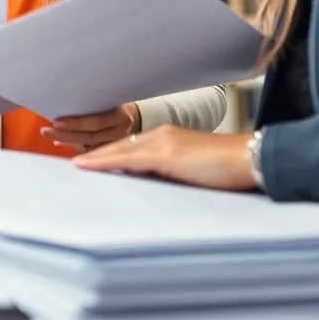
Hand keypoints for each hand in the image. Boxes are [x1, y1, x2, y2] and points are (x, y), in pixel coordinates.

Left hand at [40, 103, 140, 152]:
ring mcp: (118, 144)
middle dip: (66, 135)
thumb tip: (63, 110)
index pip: (96, 122)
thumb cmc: (114, 102)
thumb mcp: (107, 98)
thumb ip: (90, 104)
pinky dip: (75, 147)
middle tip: (47, 131)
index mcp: (121, 115)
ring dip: (68, 142)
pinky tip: (61, 143)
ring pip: (90, 147)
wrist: (133, 115)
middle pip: (90, 136)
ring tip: (51, 137)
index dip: (75, 123)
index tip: (56, 122)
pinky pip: (91, 151)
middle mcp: (121, 131)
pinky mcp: (114, 152)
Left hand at [73, 124, 255, 190]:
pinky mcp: (165, 154)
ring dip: (91, 156)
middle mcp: (159, 135)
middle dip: (91, 151)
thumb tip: (149, 185)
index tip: (85, 160)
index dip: (105, 153)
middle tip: (67, 159)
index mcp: (166, 138)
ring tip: (68, 164)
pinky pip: (125, 159)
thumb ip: (169, 173)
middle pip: (117, 145)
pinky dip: (102, 161)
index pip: (128, 146)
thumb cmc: (228, 169)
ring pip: (116, 150)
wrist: (250, 159)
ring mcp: (161, 142)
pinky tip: (84, 165)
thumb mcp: (191, 171)